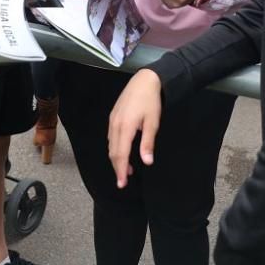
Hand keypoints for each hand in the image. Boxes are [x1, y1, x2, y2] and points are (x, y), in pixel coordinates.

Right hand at [108, 69, 162, 187]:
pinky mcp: (113, 116)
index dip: (120, 170)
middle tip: (123, 182)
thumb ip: (147, 143)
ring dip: (117, 159)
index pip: (120, 154)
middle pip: (113, 152)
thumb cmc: (151, 101)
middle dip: (117, 168)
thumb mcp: (152, 123)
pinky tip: (123, 151)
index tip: (122, 184)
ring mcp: (112, 120)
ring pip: (111, 145)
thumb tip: (146, 162)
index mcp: (125, 127)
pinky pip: (111, 137)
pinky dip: (116, 148)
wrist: (145, 80)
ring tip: (126, 169)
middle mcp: (115, 125)